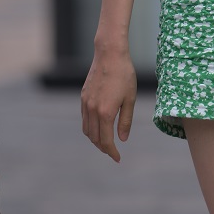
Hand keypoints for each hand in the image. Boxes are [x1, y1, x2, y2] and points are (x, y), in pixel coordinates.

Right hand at [81, 44, 137, 161]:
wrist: (109, 55)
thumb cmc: (124, 75)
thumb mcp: (130, 99)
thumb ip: (125, 121)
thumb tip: (122, 139)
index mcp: (106, 113)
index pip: (106, 141)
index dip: (112, 152)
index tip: (118, 158)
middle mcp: (92, 110)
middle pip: (94, 138)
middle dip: (103, 148)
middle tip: (113, 152)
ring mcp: (86, 103)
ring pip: (86, 130)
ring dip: (95, 139)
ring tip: (105, 142)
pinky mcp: (83, 97)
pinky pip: (84, 118)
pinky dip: (90, 127)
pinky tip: (98, 126)